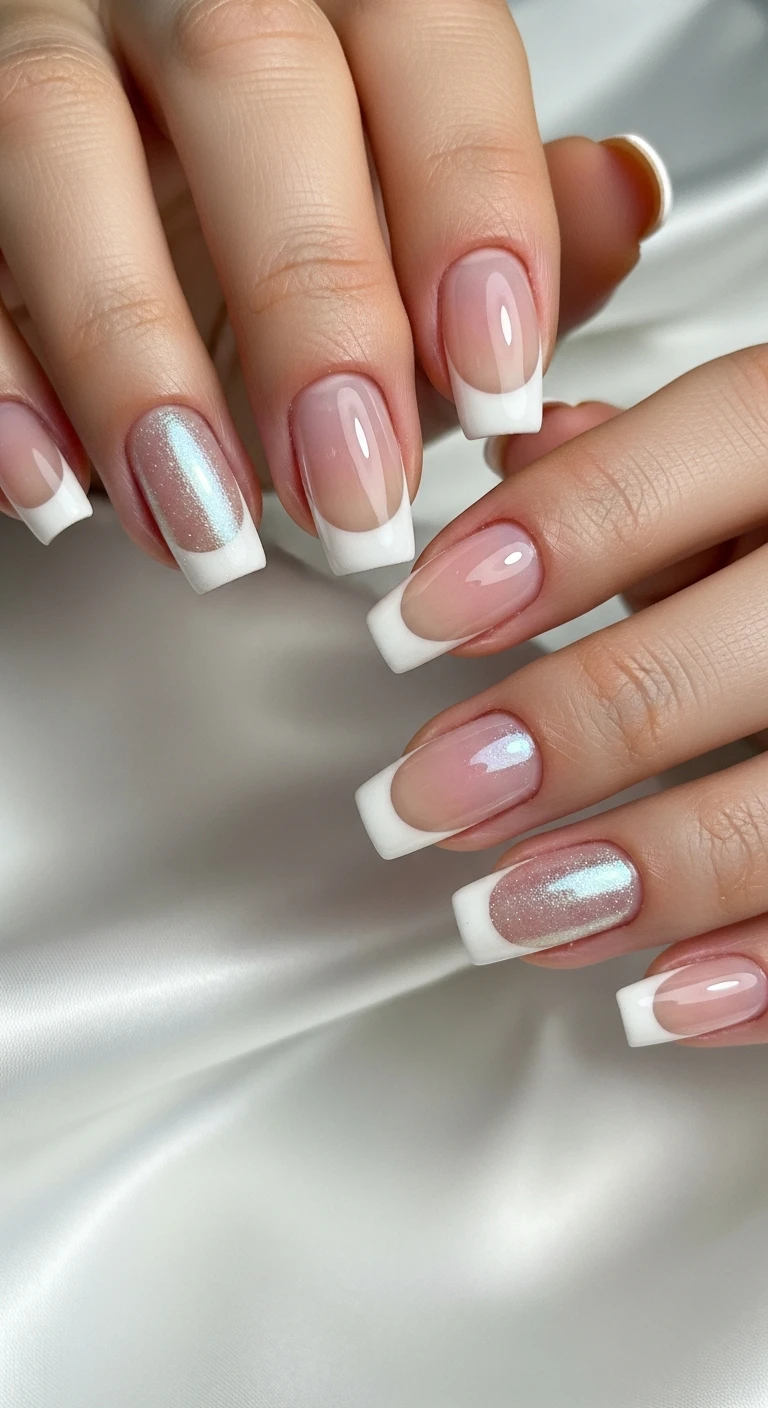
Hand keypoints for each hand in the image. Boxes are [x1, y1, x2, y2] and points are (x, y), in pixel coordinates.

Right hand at [0, 0, 663, 586]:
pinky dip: (2, 375)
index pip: (424, 41)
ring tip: (204, 520)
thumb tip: (618, 194)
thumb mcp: (411, 197)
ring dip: (133, 358)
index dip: (470, 210)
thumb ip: (512, 207)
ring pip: (55, 144)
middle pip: (244, 74)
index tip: (494, 379)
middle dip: (309, 306)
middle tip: (355, 491)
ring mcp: (42, 44)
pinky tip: (58, 483)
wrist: (126, 165)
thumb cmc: (287, 188)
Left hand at [358, 345, 767, 1049]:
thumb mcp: (754, 467)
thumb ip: (647, 467)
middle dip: (560, 735)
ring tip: (507, 913)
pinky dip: (757, 970)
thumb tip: (520, 452)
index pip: (690, 459)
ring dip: (637, 873)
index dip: (553, 540)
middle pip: (713, 658)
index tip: (420, 619)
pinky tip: (660, 999)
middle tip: (429, 796)